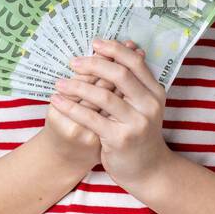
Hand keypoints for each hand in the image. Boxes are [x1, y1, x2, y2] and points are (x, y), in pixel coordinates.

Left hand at [49, 37, 171, 191]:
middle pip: (119, 74)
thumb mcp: (143, 106)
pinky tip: (58, 101)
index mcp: (155, 92)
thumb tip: (126, 48)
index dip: (114, 50)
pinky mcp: (120, 139)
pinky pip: (91, 118)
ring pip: (103, 96)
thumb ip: (133, 82)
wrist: (148, 170)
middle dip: (93, 64)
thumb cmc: (140, 133)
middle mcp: (149, 105)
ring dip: (77, 86)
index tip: (94, 44)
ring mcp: (136, 123)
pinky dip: (72, 108)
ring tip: (60, 83)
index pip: (134, 62)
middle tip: (73, 62)